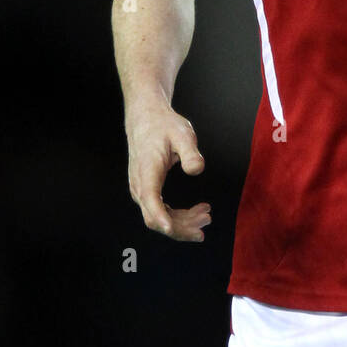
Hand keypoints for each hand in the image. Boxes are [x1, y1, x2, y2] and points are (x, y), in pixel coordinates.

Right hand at [126, 106, 210, 241]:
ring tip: (206, 216)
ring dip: (182, 224)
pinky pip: (159, 212)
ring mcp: (141, 190)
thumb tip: (196, 170)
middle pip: (154, 218)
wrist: (146, 119)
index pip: (150, 198)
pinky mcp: (146, 191)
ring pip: (157, 219)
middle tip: (207, 219)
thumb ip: (190, 152)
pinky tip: (196, 212)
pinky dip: (178, 217)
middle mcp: (140, 185)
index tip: (170, 228)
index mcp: (147, 170)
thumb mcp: (183, 134)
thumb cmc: (164, 126)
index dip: (160, 216)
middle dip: (180, 226)